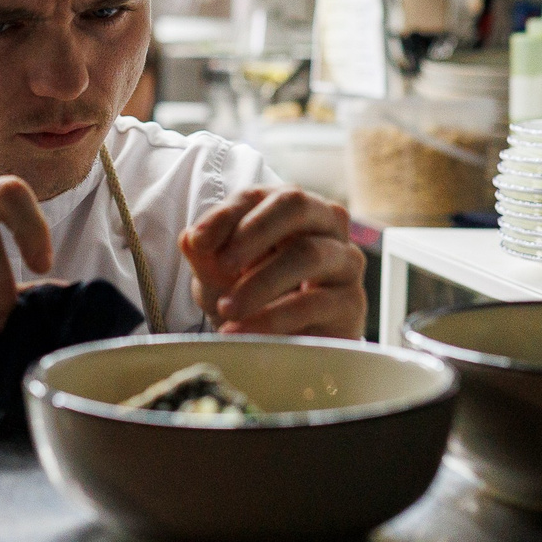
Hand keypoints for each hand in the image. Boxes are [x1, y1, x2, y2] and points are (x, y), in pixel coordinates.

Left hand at [179, 186, 366, 337]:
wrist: (288, 345)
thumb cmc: (254, 297)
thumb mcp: (220, 276)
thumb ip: (205, 256)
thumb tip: (191, 239)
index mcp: (289, 208)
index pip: (257, 195)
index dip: (225, 215)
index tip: (197, 241)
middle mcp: (324, 224)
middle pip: (295, 205)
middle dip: (254, 231)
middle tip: (222, 264)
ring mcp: (343, 261)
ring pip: (307, 253)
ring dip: (260, 282)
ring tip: (227, 309)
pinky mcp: (350, 302)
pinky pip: (313, 303)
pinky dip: (272, 317)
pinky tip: (243, 332)